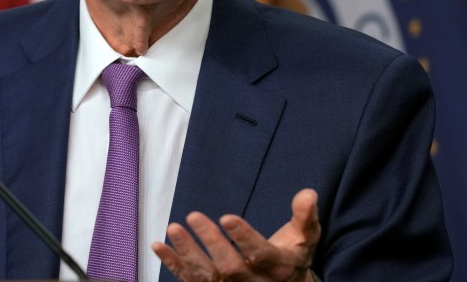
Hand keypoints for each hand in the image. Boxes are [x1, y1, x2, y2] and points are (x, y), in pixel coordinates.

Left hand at [152, 189, 320, 281]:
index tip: (227, 217)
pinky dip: (173, 266)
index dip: (244, 237)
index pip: (261, 254)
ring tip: (173, 228)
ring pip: (208, 277)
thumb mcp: (305, 237)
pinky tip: (159, 246)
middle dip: (211, 243)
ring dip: (187, 254)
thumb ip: (305, 216)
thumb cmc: (291, 255)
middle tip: (194, 215)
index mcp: (279, 268)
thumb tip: (308, 193)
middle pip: (231, 268)